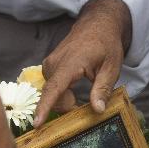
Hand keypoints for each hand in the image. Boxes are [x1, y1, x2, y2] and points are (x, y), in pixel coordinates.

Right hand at [34, 0, 131, 125]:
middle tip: (86, 107)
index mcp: (70, 63)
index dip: (44, 107)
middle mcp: (54, 63)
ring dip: (65, 100)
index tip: (36, 123)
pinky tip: (73, 92)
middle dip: (67, 106)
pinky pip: (51, 86)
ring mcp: (49, 63)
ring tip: (81, 97)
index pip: (54, 89)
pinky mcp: (49, 65)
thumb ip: (102, 89)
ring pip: (52, 93)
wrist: (98, 24)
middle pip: (53, 96)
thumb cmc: (107, 45)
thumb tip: (97, 110)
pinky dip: (61, 94)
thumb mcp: (111, 68)